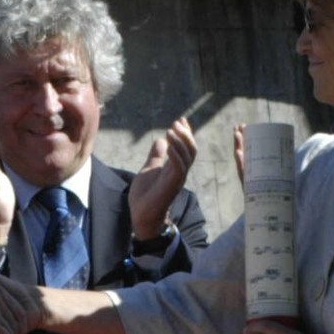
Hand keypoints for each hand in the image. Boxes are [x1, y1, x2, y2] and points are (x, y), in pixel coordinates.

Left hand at [128, 114, 196, 240]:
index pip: (186, 147)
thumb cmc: (145, 195)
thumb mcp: (149, 169)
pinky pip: (179, 167)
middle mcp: (179, 172)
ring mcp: (177, 178)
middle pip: (191, 149)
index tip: (181, 119)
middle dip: (186, 134)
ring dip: (180, 141)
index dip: (185, 133)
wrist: (141, 214)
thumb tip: (160, 140)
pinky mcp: (172, 184)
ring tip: (171, 130)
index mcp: (175, 167)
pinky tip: (168, 144)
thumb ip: (156, 156)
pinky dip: (175, 154)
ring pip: (188, 156)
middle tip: (176, 123)